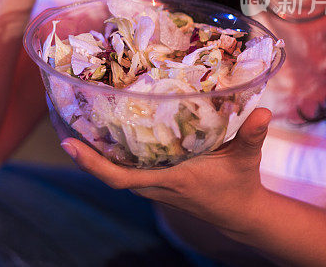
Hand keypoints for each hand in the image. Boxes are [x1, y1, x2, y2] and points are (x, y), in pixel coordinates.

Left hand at [60, 108, 273, 234]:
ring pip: (114, 171)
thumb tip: (264, 112)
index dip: (92, 164)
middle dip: (83, 153)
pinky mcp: (155, 182)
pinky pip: (124, 169)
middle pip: (107, 173)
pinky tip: (102, 132)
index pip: (120, 178)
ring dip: (94, 152)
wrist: (240, 213)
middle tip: (61, 121)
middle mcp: (154, 184)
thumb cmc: (240, 183)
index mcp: (170, 179)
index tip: (69, 146)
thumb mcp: (246, 157)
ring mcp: (152, 186)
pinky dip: (109, 155)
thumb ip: (253, 134)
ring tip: (74, 121)